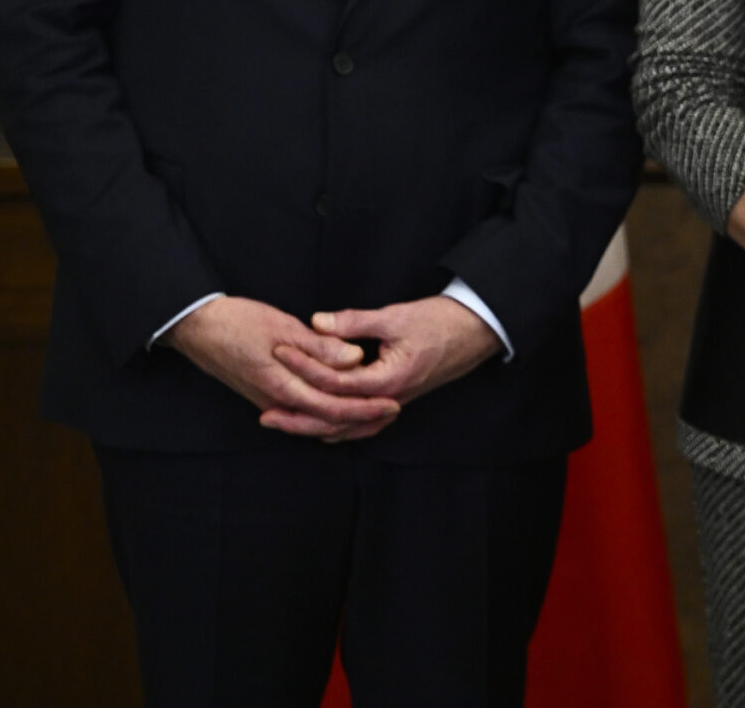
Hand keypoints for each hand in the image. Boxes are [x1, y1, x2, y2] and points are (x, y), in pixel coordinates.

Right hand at [167, 295, 401, 440]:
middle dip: (362, 420)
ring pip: (314, 420)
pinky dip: (325, 414)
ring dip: (346, 421)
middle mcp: (276, 401)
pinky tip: (341, 409)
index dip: (365, 408)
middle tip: (393, 412)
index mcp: (282, 386)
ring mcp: (269, 401)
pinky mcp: (265, 395)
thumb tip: (355, 359)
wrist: (196, 328)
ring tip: (375, 414)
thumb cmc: (237, 323)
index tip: (393, 403)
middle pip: (326, 422)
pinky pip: (302, 413)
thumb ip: (319, 347)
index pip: (333, 408)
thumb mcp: (282, 327)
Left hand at [270, 297, 503, 422]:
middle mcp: (390, 399)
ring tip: (285, 424)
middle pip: (336, 419)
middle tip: (266, 416)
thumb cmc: (441, 322)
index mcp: (388, 379)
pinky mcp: (397, 399)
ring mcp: (394, 403)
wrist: (478, 330)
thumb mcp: (396, 317)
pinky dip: (340, 427)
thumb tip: (316, 322)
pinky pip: (362, 424)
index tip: (280, 353)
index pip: (335, 381)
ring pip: (349, 428)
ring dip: (315, 427)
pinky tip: (322, 427)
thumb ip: (354, 322)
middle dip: (299, 418)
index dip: (305, 367)